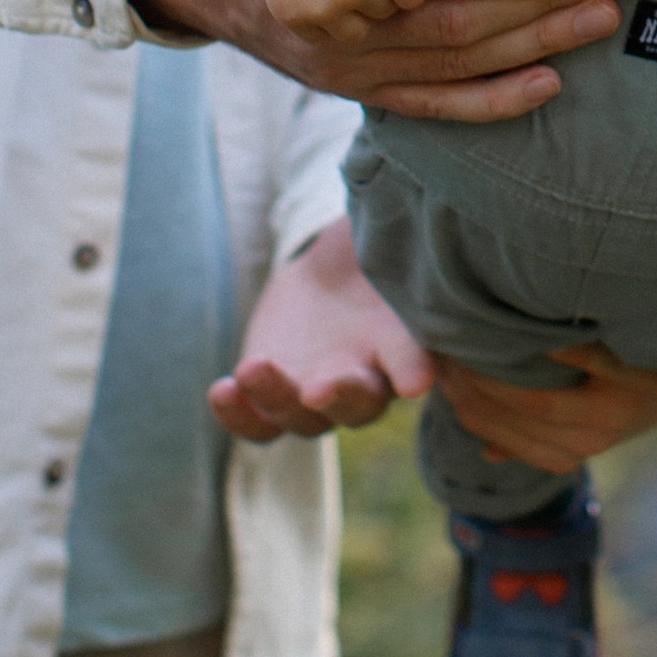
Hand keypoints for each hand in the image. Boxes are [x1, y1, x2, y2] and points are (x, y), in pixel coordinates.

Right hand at [128, 0, 618, 121]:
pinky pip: (426, 103)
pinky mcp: (347, 86)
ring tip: (599, 23)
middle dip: (544, 8)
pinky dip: (487, 101)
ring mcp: (344, 62)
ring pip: (453, 65)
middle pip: (463, 23)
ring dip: (532, 47)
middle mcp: (344, 20)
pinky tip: (545, 84)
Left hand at [211, 220, 430, 441]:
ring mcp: (313, 397)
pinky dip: (238, 414)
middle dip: (336, 397)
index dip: (411, 373)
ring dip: (275, 399)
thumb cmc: (378, 263)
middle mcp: (362, 389)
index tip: (415, 381)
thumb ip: (404, 263)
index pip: (411, 368)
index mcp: (404, 356)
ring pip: (298, 418)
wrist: (340, 275)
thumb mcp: (392, 257)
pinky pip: (255, 422)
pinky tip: (221, 391)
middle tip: (317, 389)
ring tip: (251, 368)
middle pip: (354, 408)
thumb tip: (435, 233)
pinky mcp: (270, 393)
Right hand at [432, 344, 656, 476]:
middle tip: (439, 340)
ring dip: (494, 360)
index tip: (435, 367)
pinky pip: (576, 354)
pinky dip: (546, 335)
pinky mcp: (633, 376)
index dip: (461, 402)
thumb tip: (486, 451)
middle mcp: (590, 436)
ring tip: (467, 326)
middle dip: (467, 379)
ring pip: (533, 392)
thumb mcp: (597, 426)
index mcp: (573, 448)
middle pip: (508, 412)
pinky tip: (520, 310)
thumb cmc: (648, 391)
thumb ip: (540, 439)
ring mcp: (613, 408)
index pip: (496, 433)